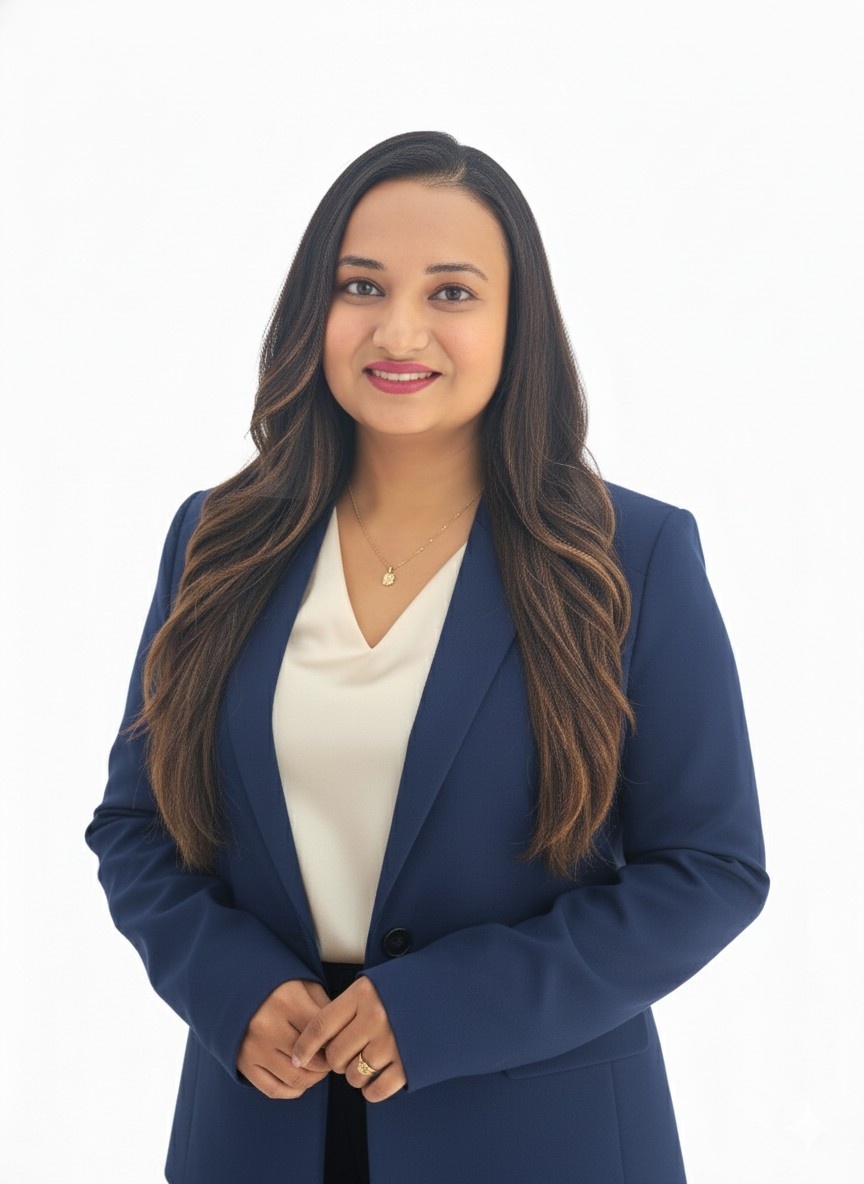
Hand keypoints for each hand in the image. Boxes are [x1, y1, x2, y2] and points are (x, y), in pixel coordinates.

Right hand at [236, 979, 330, 1098]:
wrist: (234, 986)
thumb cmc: (278, 986)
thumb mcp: (304, 985)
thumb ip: (325, 1007)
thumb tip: (342, 1035)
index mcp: (286, 1000)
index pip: (323, 1033)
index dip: (338, 1040)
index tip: (342, 1040)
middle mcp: (267, 1026)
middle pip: (313, 1060)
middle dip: (329, 1062)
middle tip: (333, 1057)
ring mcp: (254, 1048)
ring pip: (296, 1079)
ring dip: (314, 1078)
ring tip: (318, 1067)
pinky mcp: (243, 1064)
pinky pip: (274, 1090)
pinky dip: (293, 1090)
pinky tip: (301, 1078)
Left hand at [292, 975, 405, 1101]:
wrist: (452, 991)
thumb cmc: (408, 988)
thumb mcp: (376, 984)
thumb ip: (349, 1006)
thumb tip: (319, 1037)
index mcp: (363, 993)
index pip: (320, 1025)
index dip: (304, 1046)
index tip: (297, 1058)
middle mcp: (375, 1017)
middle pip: (335, 1055)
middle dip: (335, 1061)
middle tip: (347, 1054)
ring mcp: (392, 1042)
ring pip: (353, 1075)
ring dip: (354, 1075)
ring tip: (366, 1062)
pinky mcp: (408, 1064)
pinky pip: (376, 1091)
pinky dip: (371, 1091)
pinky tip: (376, 1080)